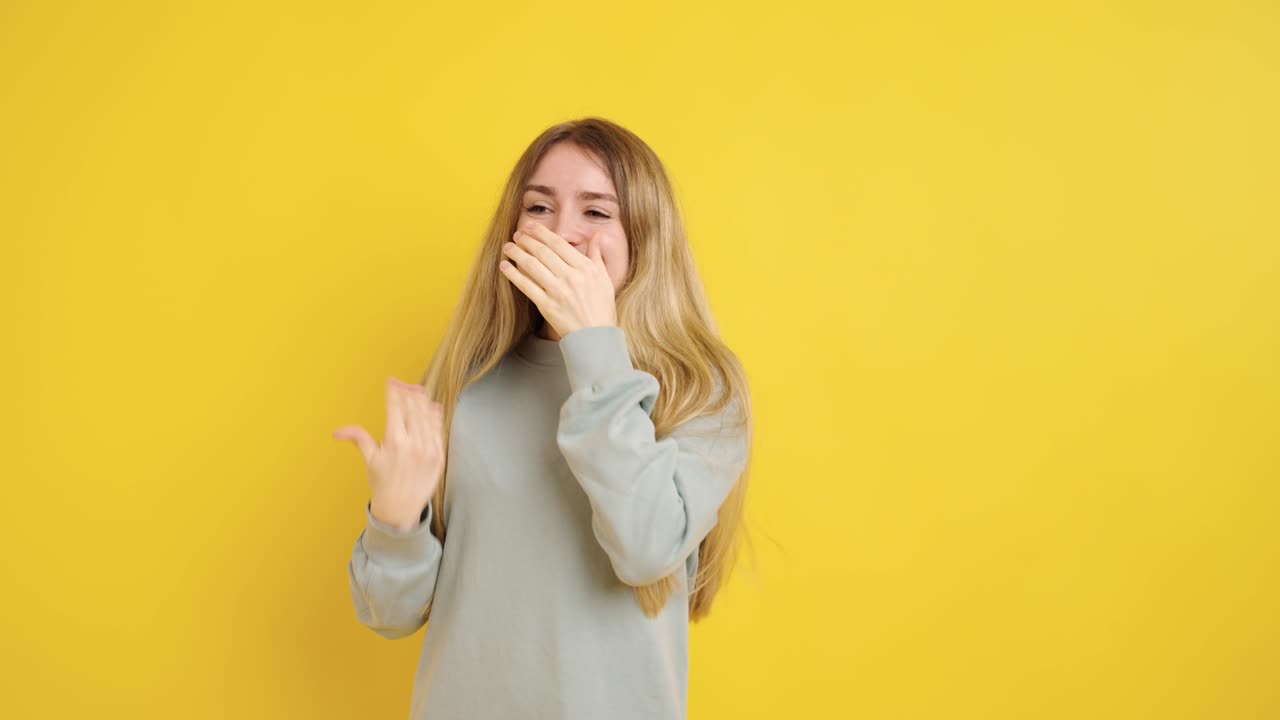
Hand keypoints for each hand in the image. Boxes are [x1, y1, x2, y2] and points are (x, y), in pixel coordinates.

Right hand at [333, 377, 445, 530]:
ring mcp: (428, 449)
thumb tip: (337, 432)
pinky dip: (436, 417)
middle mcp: (413, 443)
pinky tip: (433, 406)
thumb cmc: (383, 483)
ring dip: (422, 401)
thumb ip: (358, 438)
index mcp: (394, 441)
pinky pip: (438, 430)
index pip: (395, 408)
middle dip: (408, 392)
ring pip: (427, 416)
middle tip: (405, 384)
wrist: (400, 508)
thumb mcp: (370, 460)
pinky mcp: (439, 456)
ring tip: (418, 390)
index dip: (394, 391)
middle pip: (412, 408)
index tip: (392, 381)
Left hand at [498, 220, 616, 335]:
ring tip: (508, 247)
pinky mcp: (547, 306)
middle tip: (517, 234)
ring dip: (517, 254)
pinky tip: (504, 267)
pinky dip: (514, 275)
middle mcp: (571, 277)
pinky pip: (527, 286)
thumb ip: (597, 255)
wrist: (596, 337)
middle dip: (527, 240)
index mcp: (585, 268)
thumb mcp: (604, 278)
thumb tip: (597, 235)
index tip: (530, 227)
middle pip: (543, 252)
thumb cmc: (601, 308)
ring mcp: (558, 292)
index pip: (559, 244)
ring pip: (532, 266)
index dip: (542, 233)